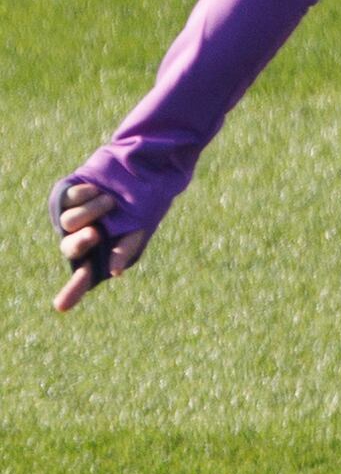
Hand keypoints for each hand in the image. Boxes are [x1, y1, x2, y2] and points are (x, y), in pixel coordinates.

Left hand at [50, 180, 143, 314]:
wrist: (145, 166)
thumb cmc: (147, 201)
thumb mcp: (141, 228)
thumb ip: (126, 249)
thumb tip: (114, 272)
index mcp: (102, 250)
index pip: (84, 275)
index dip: (73, 291)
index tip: (61, 307)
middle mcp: (84, 235)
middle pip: (69, 248)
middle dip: (81, 242)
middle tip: (95, 233)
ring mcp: (73, 215)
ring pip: (68, 222)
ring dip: (92, 211)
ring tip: (110, 201)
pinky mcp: (66, 195)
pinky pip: (67, 200)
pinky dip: (85, 195)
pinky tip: (98, 189)